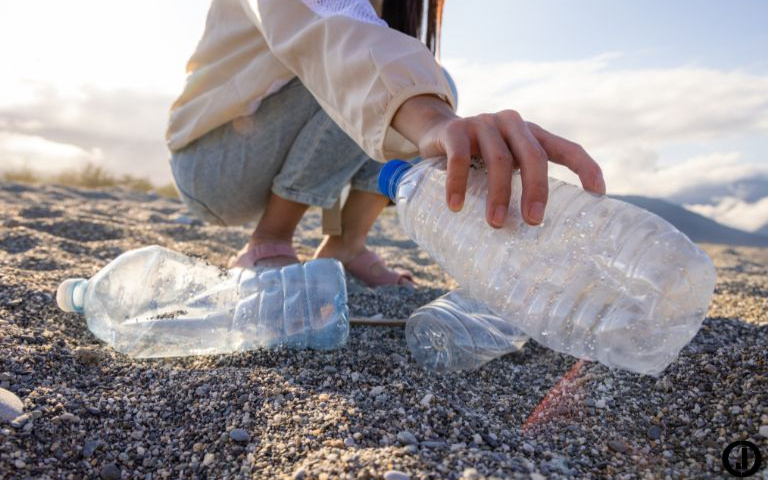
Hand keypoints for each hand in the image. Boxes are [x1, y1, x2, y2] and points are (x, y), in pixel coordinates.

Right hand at [392, 95, 605, 227]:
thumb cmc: (477, 157)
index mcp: (531, 134)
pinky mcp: (455, 129)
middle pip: (533, 156)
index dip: (586, 168)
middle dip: (537, 189)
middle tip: (534, 221)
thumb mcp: (503, 163)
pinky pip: (459, 157)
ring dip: (499, 194)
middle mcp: (512, 124)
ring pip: (498, 159)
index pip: (567, 148)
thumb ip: (519, 181)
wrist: (434, 131)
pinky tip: (456, 206)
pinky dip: (458, 183)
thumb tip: (535, 232)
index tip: (598, 195)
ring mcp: (483, 123)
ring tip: (496, 224)